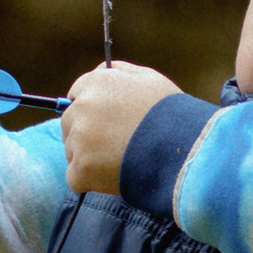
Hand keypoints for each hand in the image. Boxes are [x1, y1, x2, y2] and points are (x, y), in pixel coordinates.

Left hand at [61, 59, 178, 195]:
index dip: (90, 110)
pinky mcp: (81, 168)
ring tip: (121, 159)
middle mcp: (82, 107)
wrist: (183, 149)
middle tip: (114, 145)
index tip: (102, 122)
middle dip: (86, 134)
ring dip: (89, 157)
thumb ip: (121, 72)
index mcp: (96, 83)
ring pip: (72, 151)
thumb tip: (102, 71)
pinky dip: (91, 181)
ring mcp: (79, 138)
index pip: (75, 94)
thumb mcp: (150, 79)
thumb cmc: (170, 114)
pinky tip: (113, 176)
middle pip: (69, 123)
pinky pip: (75, 177)